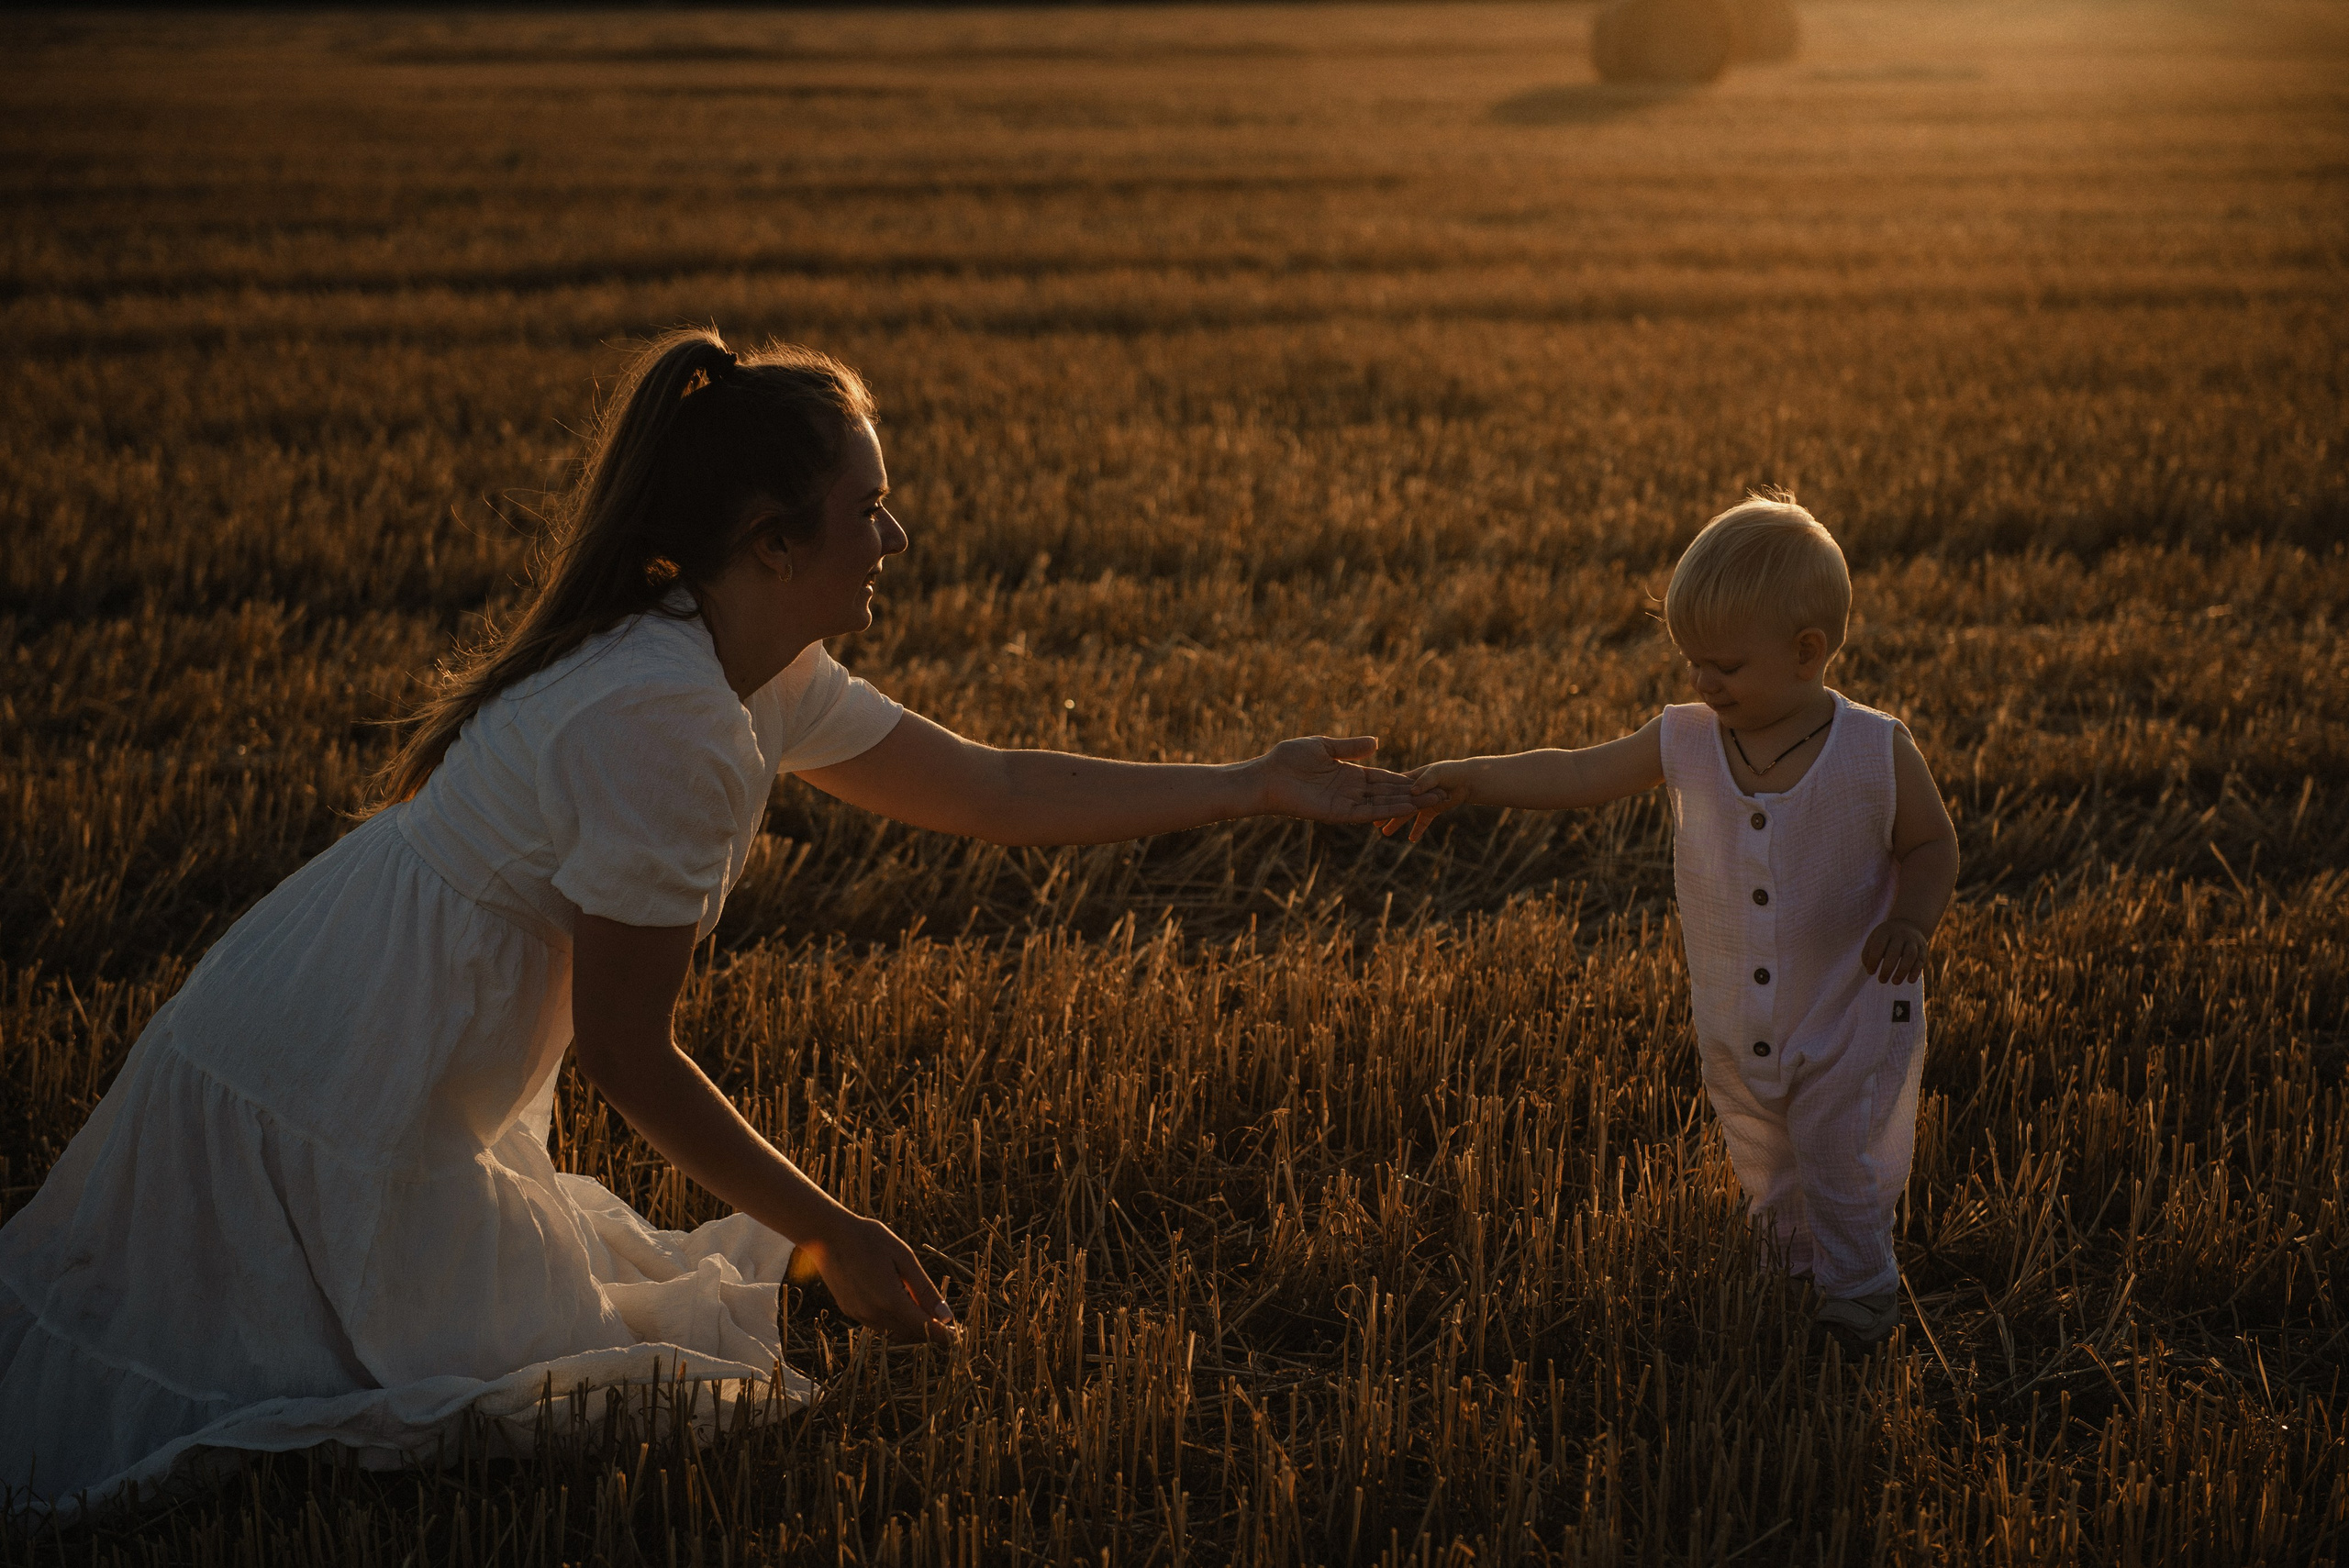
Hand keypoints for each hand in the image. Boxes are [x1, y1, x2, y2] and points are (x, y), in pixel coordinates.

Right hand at [790, 1214, 958, 1344]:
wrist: (826, 1234)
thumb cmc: (869, 1238)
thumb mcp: (904, 1258)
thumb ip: (924, 1289)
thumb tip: (946, 1316)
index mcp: (890, 1300)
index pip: (924, 1328)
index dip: (942, 1335)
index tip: (956, 1336)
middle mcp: (873, 1314)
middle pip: (909, 1334)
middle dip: (928, 1332)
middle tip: (943, 1323)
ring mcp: (859, 1314)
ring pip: (893, 1332)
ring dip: (911, 1328)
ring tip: (923, 1312)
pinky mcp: (849, 1311)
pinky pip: (878, 1325)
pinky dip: (894, 1322)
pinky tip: (899, 1304)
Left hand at [1254, 735, 1439, 823]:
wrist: (1267, 776)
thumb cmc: (1288, 759)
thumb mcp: (1324, 746)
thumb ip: (1350, 748)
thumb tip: (1376, 743)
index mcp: (1348, 774)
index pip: (1381, 778)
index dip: (1403, 780)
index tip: (1425, 780)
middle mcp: (1350, 791)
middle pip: (1388, 793)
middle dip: (1413, 794)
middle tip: (1441, 793)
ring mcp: (1345, 803)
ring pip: (1382, 804)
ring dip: (1406, 803)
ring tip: (1432, 801)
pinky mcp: (1337, 813)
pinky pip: (1366, 812)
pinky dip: (1386, 809)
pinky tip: (1406, 805)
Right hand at [1378, 761, 1473, 842]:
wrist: (1469, 780)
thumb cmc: (1452, 772)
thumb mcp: (1437, 773)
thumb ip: (1425, 782)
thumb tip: (1412, 791)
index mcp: (1411, 779)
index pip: (1393, 789)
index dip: (1382, 797)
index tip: (1371, 804)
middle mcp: (1414, 791)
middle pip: (1397, 803)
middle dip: (1385, 812)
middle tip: (1373, 823)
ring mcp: (1423, 801)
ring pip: (1407, 814)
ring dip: (1397, 823)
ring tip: (1385, 833)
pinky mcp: (1432, 810)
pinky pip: (1423, 822)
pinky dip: (1418, 829)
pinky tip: (1412, 839)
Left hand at [1861, 918, 1929, 984]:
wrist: (1909, 923)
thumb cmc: (1886, 937)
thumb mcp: (1875, 938)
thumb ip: (1868, 952)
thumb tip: (1869, 968)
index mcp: (1885, 931)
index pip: (1878, 947)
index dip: (1873, 961)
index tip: (1870, 972)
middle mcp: (1900, 934)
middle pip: (1894, 952)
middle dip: (1887, 969)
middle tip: (1881, 980)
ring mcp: (1913, 940)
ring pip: (1910, 956)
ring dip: (1902, 971)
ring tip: (1895, 982)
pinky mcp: (1923, 948)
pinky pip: (1921, 960)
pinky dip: (1916, 971)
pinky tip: (1910, 981)